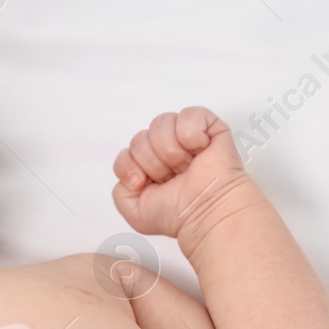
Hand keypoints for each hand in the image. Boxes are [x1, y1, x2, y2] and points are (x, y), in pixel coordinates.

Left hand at [111, 106, 245, 238]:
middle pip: (140, 139)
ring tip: (186, 166)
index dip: (131, 168)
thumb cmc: (179, 214)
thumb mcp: (135, 212)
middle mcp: (166, 149)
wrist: (205, 211)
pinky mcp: (208, 126)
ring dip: (171, 151)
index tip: (144, 184)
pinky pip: (188, 115)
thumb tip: (131, 170)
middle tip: (173, 177)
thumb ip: (119, 191)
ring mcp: (185, 136)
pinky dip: (191, 135)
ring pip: (160, 124)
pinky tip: (199, 150)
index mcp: (149, 166)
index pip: (126, 153)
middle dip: (153, 163)